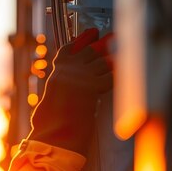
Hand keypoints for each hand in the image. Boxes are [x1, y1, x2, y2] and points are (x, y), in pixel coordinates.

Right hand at [29, 28, 112, 155]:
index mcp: (57, 76)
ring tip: (119, 59)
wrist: (53, 137)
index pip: (69, 50)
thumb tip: (70, 82)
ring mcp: (79, 79)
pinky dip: (117, 75)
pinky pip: (110, 77)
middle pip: (89, 52)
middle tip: (113, 38)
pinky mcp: (91, 89)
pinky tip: (121, 73)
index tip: (91, 33)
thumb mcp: (50, 100)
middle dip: (102, 46)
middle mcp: (67, 73)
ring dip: (111, 63)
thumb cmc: (50, 126)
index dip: (82, 40)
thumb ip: (62, 86)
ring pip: (102, 63)